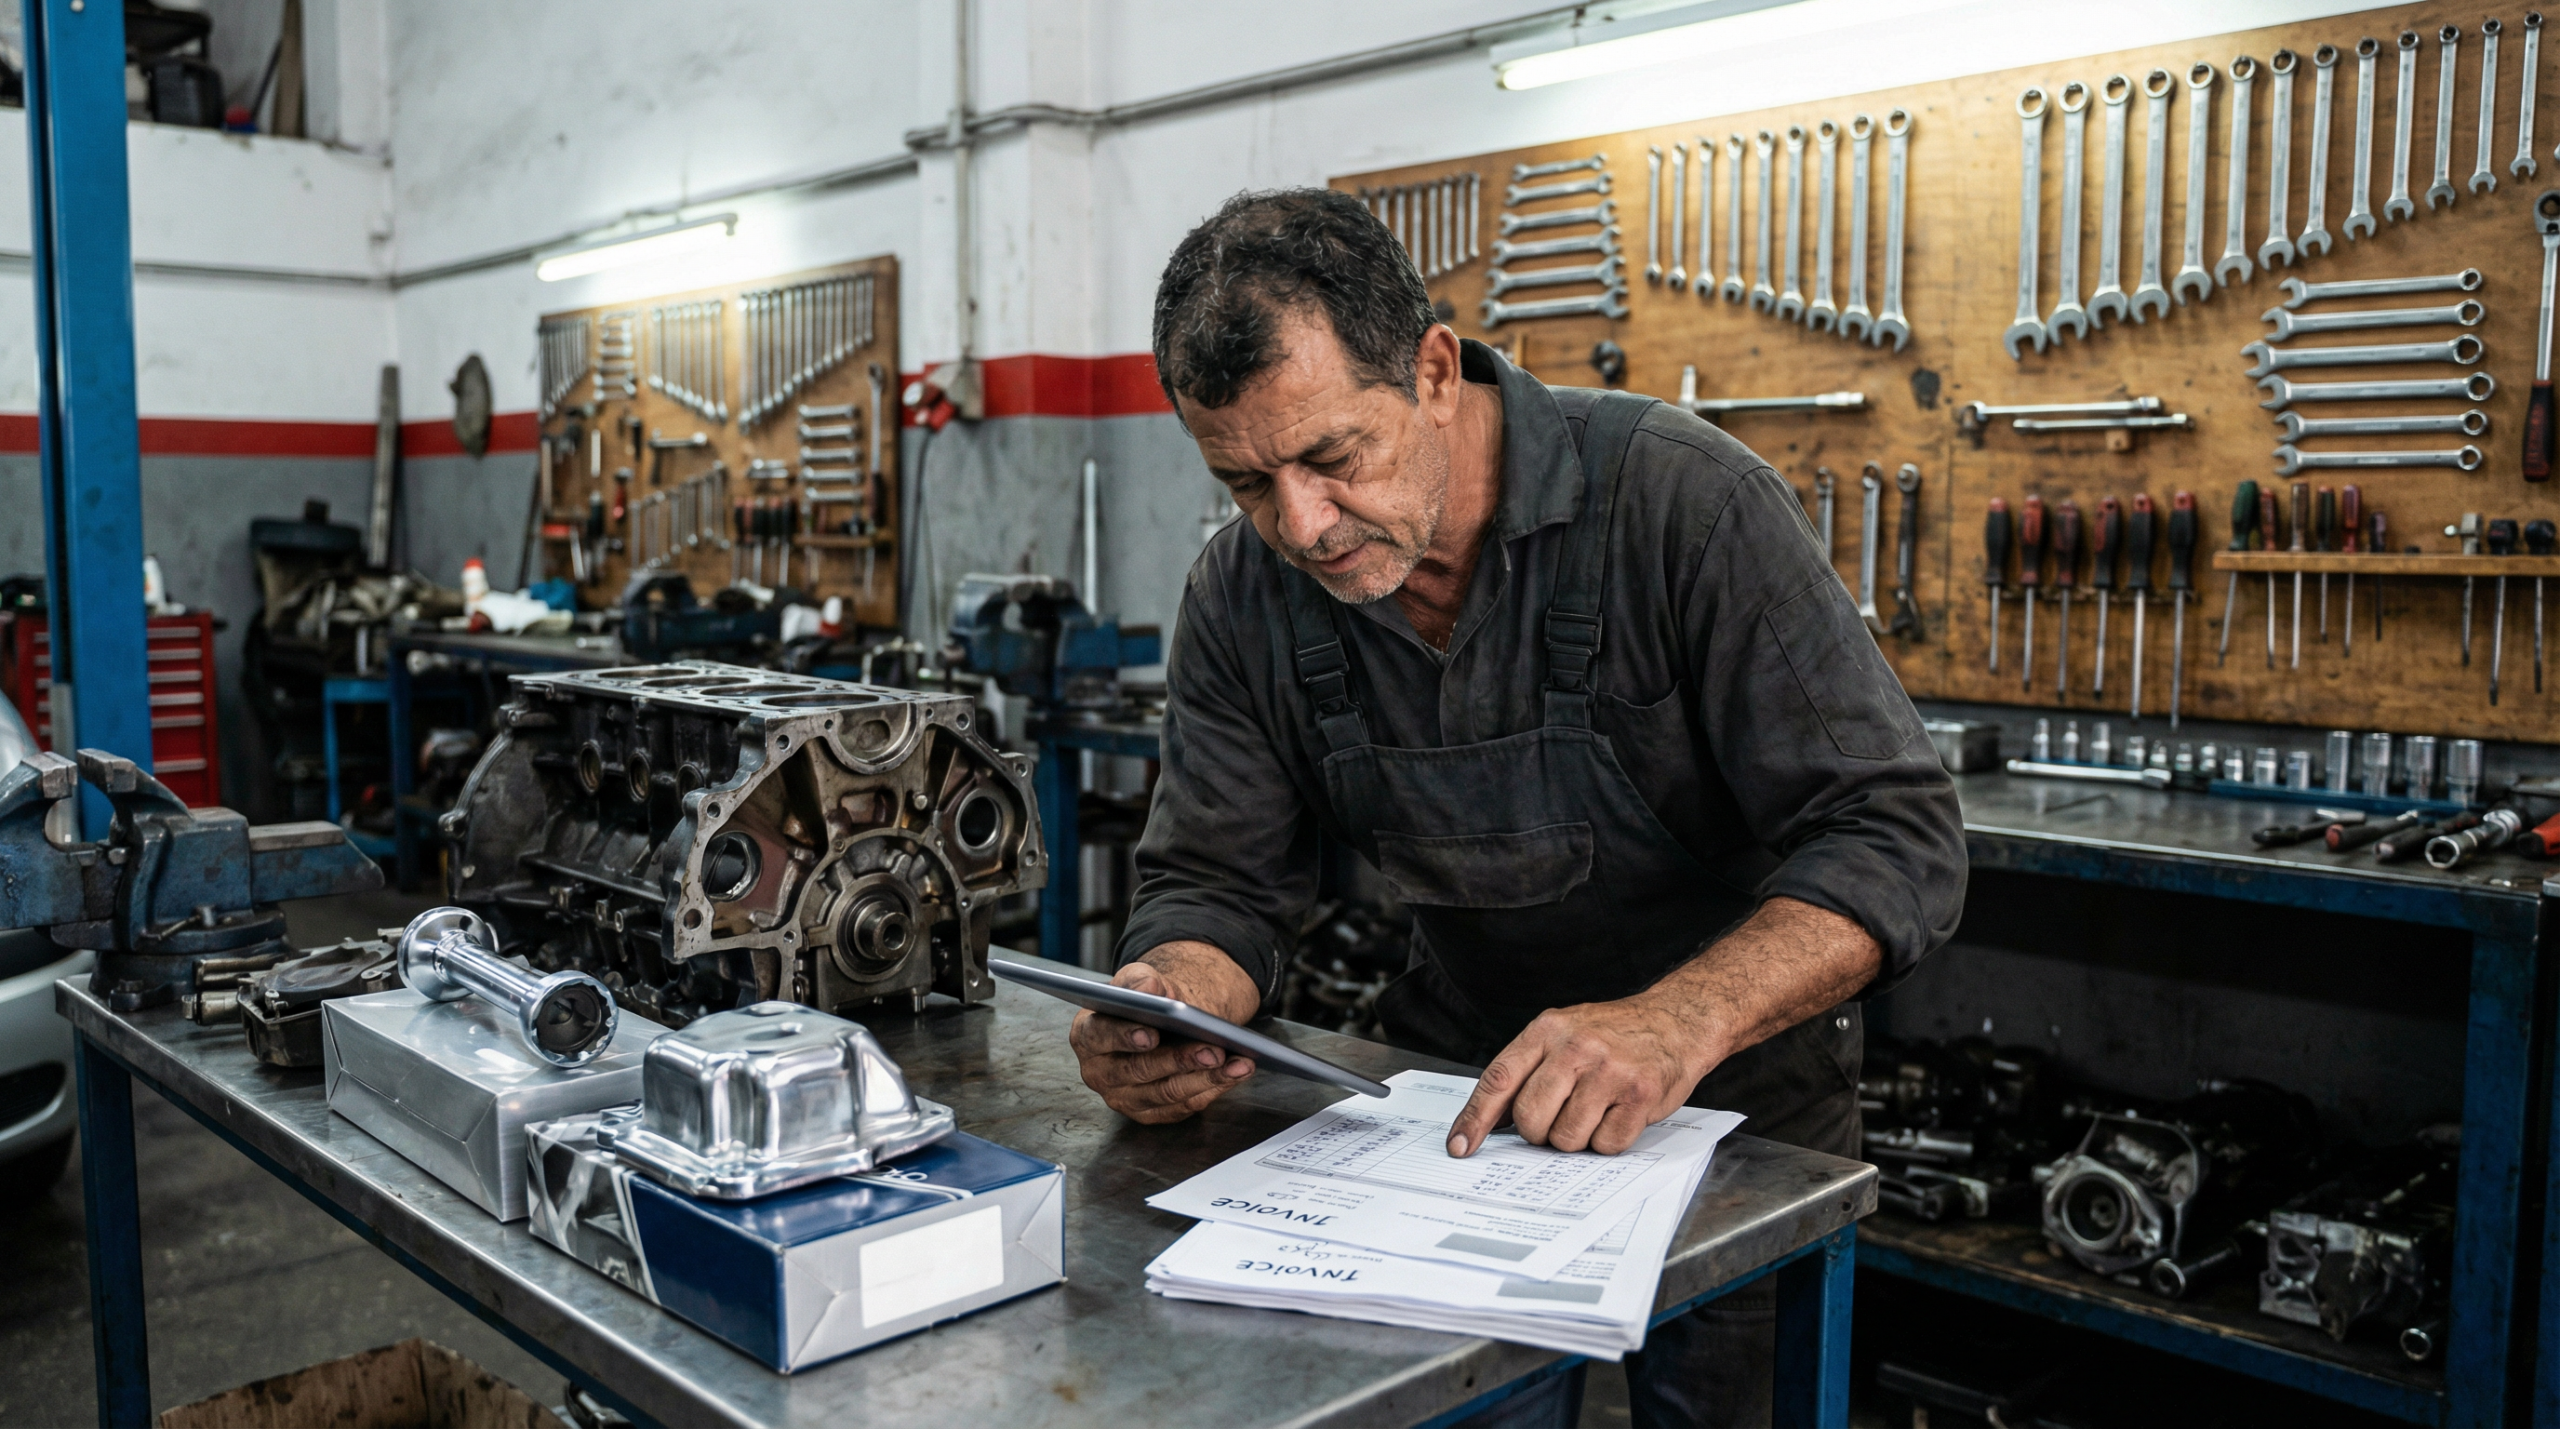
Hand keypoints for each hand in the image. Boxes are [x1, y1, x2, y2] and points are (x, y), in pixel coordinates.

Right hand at [1070, 942, 1263, 1124]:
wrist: (1161, 1021)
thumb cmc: (1145, 1001)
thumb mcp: (1138, 980)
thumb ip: (1138, 979)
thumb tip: (1149, 988)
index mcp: (1087, 1035)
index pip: (1101, 1036)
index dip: (1125, 1036)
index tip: (1151, 1034)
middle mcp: (1100, 1072)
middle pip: (1139, 1070)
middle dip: (1179, 1060)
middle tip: (1213, 1050)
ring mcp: (1124, 1097)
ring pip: (1166, 1093)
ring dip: (1206, 1078)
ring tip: (1237, 1062)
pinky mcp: (1150, 1113)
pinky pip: (1183, 1106)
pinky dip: (1214, 1088)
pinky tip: (1236, 1072)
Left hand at [1445, 991, 1718, 1157]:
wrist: (1677, 1020)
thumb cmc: (1614, 1034)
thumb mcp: (1564, 1033)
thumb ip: (1530, 1069)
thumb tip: (1493, 1120)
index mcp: (1546, 1030)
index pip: (1498, 1079)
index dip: (1475, 1118)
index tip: (1460, 1146)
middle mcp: (1575, 1047)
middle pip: (1530, 1119)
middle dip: (1539, 1133)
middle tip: (1558, 1120)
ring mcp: (1608, 1070)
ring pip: (1566, 1138)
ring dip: (1577, 1138)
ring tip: (1595, 1111)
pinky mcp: (1639, 1094)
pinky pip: (1606, 1144)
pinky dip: (1609, 1140)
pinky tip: (1619, 1114)